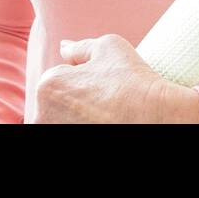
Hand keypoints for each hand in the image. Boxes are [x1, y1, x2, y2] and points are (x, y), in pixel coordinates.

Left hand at [29, 33, 198, 123]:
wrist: (156, 118)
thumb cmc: (132, 81)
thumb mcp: (108, 47)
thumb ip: (79, 47)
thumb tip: (63, 48)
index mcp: (47, 86)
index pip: (60, 79)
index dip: (85, 79)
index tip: (104, 87)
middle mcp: (42, 115)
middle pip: (58, 103)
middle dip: (77, 101)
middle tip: (106, 102)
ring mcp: (55, 134)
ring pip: (65, 120)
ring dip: (79, 117)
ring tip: (106, 115)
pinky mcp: (67, 150)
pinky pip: (73, 129)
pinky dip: (87, 127)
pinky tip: (107, 124)